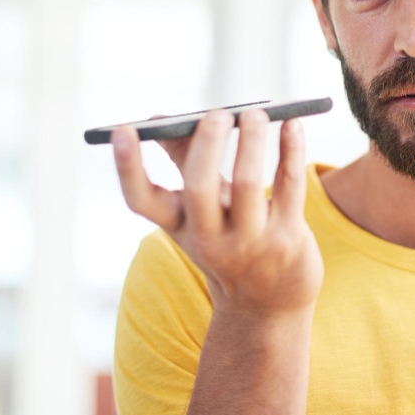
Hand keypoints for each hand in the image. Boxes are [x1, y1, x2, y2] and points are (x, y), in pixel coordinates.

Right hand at [111, 110, 323, 315]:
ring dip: (251, 141)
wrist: (269, 301)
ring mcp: (250, 240)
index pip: (141, 200)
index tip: (122, 130)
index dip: (127, 167)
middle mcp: (209, 238)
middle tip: (217, 114)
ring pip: (250, 184)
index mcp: (179, 227)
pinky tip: (292, 123)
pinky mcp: (288, 236)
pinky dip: (290, 148)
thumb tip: (161, 118)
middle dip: (207, 145)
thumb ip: (184, 161)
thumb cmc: (229, 238)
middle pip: (199, 188)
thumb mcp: (199, 211)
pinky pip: (289, 184)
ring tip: (254, 113)